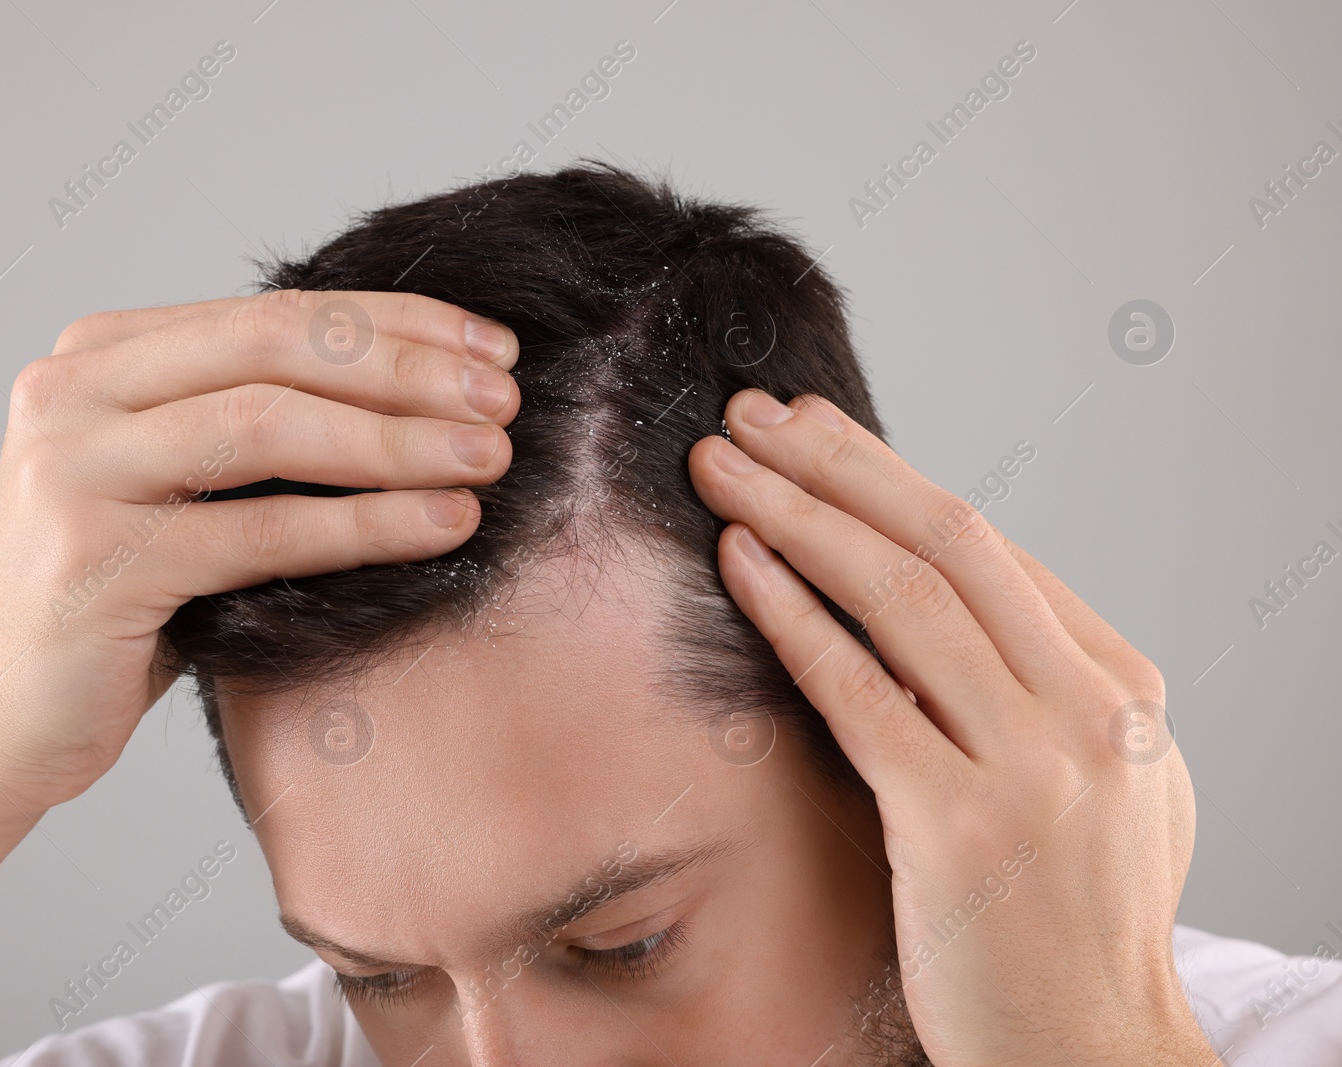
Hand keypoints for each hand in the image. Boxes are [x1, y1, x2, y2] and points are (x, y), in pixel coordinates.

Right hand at [0, 291, 518, 810]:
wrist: (2, 723)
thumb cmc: (120, 603)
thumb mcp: (184, 489)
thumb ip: (257, 422)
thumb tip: (430, 389)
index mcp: (99, 354)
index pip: (275, 312)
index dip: (397, 322)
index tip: (491, 350)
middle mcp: (69, 390)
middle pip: (275, 349)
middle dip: (406, 369)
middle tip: (504, 401)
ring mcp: (71, 469)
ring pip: (269, 426)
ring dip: (397, 440)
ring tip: (489, 459)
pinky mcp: (92, 558)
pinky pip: (260, 530)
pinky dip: (365, 524)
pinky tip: (443, 526)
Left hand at [688, 389, 1216, 1065]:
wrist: (1091, 1049)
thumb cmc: (1074, 919)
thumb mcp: (1097, 784)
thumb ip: (1035, 689)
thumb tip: (936, 599)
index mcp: (1120, 686)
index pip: (991, 547)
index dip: (887, 475)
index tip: (811, 431)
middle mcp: (1089, 709)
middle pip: (947, 541)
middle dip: (837, 463)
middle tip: (751, 415)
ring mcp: (1033, 764)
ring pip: (902, 595)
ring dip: (798, 514)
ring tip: (723, 465)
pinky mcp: (960, 825)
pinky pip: (860, 691)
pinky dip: (793, 615)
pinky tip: (738, 561)